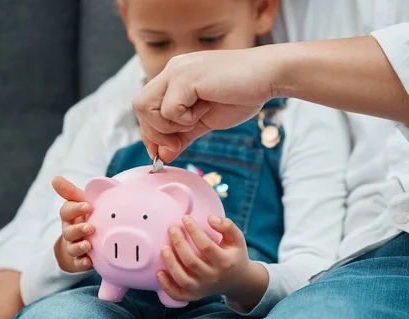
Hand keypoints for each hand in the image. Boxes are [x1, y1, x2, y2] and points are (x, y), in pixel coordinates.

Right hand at [52, 176, 94, 272]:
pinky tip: (89, 261)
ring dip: (80, 246)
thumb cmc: (86, 217)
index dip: (76, 208)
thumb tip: (55, 178)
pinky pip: (79, 263)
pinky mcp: (80, 260)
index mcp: (71, 217)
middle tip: (90, 227)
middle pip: (69, 231)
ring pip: (73, 247)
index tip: (88, 206)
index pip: (67, 211)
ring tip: (89, 245)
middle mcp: (70, 231)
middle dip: (79, 229)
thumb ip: (70, 192)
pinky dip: (83, 263)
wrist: (86, 240)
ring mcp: (74, 246)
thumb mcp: (81, 202)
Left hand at [133, 47, 277, 161]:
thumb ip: (183, 136)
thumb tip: (163, 157)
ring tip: (195, 120)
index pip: (144, 107)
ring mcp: (177, 71)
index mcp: (174, 78)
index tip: (163, 152)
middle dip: (155, 132)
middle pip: (139, 106)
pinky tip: (205, 109)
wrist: (269, 76)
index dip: (150, 133)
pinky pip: (169, 109)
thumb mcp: (205, 121)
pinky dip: (185, 119)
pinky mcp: (186, 77)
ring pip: (146, 107)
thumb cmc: (242, 95)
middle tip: (178, 141)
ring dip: (168, 125)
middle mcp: (171, 71)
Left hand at [157, 215, 268, 307]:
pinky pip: (178, 295)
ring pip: (182, 279)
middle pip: (191, 261)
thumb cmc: (234, 254)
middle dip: (178, 243)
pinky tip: (159, 272)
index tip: (185, 218)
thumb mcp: (237, 239)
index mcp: (225, 262)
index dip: (194, 230)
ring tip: (164, 247)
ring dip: (170, 263)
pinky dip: (166, 286)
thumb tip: (209, 219)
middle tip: (171, 228)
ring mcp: (203, 288)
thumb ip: (227, 226)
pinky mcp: (195, 295)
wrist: (238, 280)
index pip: (206, 246)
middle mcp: (213, 277)